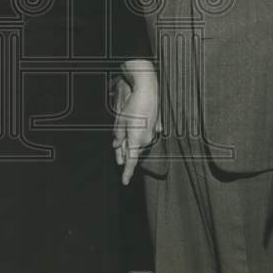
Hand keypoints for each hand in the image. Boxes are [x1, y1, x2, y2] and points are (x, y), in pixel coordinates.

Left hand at [112, 71, 159, 185]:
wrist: (148, 91)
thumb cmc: (134, 106)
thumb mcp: (120, 121)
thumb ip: (118, 136)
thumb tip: (116, 145)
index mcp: (136, 140)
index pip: (131, 161)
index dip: (127, 173)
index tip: (124, 182)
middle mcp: (146, 140)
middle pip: (133, 150)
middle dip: (125, 151)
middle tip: (118, 148)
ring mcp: (152, 133)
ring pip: (139, 142)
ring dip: (131, 140)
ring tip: (126, 127)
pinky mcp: (156, 126)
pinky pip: (145, 133)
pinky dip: (139, 132)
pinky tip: (136, 122)